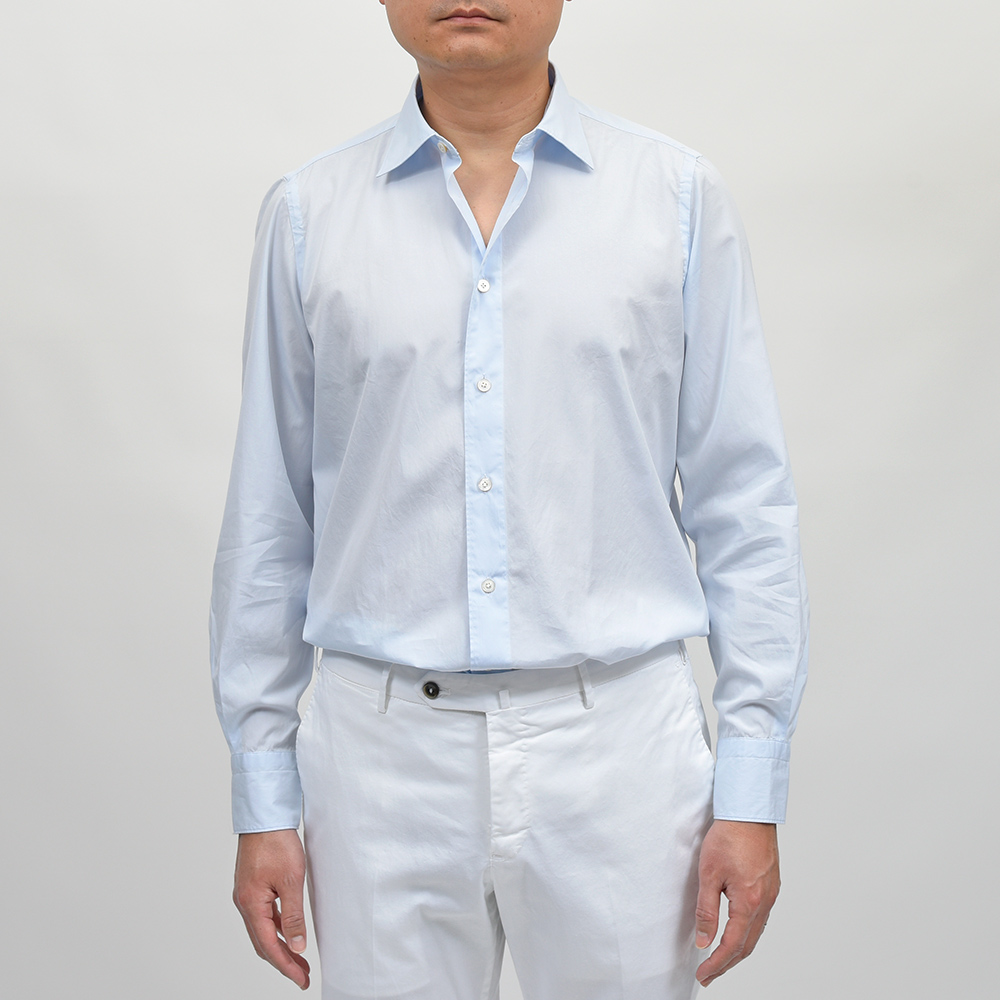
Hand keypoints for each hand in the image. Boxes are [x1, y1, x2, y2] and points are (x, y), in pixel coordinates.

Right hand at [233, 829, 310, 989]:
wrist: (264, 816)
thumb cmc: (276, 842)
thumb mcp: (291, 880)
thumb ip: (293, 915)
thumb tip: (297, 945)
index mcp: (251, 904)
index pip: (269, 945)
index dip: (286, 965)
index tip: (301, 979)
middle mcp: (244, 902)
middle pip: (263, 942)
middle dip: (283, 961)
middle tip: (302, 975)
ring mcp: (246, 894)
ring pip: (262, 929)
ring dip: (280, 945)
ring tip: (299, 958)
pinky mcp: (252, 886)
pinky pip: (263, 915)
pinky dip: (276, 927)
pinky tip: (289, 930)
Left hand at [694, 820, 779, 987]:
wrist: (750, 812)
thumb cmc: (729, 837)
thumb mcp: (708, 874)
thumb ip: (706, 910)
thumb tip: (703, 941)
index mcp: (749, 903)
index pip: (732, 945)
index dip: (716, 963)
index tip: (704, 974)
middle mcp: (765, 902)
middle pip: (747, 945)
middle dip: (727, 963)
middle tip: (710, 974)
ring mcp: (771, 894)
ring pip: (756, 933)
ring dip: (738, 949)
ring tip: (721, 958)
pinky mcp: (771, 885)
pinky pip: (761, 918)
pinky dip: (748, 932)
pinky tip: (738, 931)